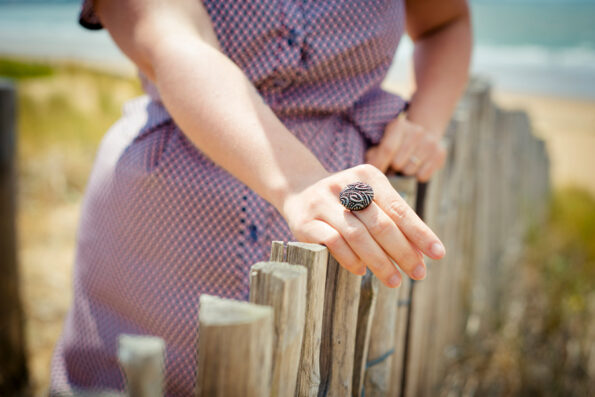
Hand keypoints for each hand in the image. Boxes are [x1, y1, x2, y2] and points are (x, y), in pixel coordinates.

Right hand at [280, 164, 445, 287]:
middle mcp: (345, 186)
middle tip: (419, 274)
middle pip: (381, 224)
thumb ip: (394, 223)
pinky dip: (351, 260)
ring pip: (357, 235)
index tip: (438, 254)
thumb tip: (422, 255)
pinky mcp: (304, 222)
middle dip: (403, 252)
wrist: (299, 190)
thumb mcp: (370, 202)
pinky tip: (362, 271)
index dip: (420, 233)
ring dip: (379, 261)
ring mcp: (322, 203)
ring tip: (394, 280)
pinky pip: (332, 243)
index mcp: (367, 176)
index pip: (399, 208)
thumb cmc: (346, 202)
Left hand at [366, 115, 445, 181]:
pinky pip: (423, 176)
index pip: (387, 150)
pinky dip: (417, 176)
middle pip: (397, 163)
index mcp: (398, 126)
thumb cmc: (396, 143)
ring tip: (406, 164)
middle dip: (392, 168)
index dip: (379, 165)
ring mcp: (430, 142)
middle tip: (394, 165)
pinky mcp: (440, 154)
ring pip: (409, 171)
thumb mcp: (383, 142)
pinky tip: (418, 166)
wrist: (424, 133)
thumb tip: (371, 168)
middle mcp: (416, 131)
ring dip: (405, 172)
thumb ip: (374, 154)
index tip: (375, 174)